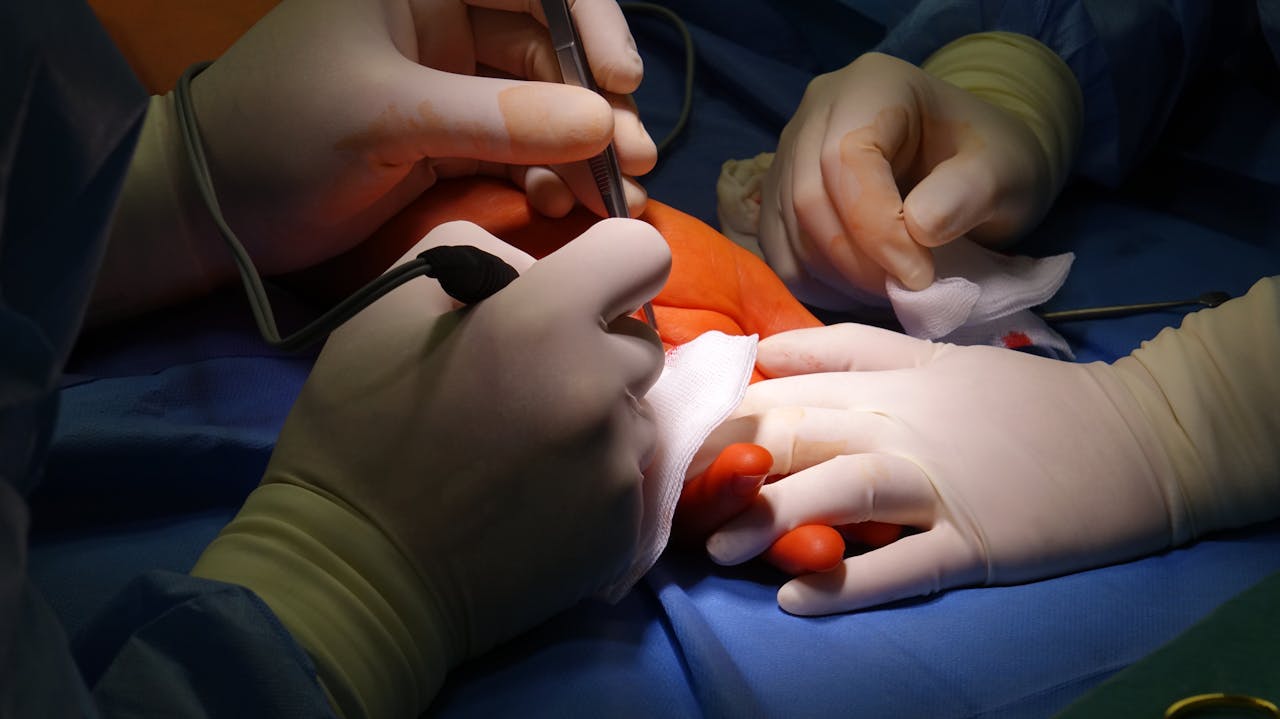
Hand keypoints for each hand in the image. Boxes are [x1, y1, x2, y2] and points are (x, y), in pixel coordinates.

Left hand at [192, 0, 654, 273]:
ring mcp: (451, 82)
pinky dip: (552, 175)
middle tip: (632, 163)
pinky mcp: (452, 138)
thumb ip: (496, 120)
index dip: (590, 22)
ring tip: (614, 200)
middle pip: (551, 45)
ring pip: (546, 104)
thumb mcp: (385, 117)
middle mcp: (443, 19)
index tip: (619, 84)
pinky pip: (524, 147)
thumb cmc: (279, 135)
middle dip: (596, 103)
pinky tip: (565, 205)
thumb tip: (603, 126)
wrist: (215, 213)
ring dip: (585, 149)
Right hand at [286, 216, 666, 643]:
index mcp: (545, 320)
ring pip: (636, 414)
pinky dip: (591, 480)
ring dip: (597, 418)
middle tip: (528, 383)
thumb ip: (482, 255)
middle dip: (595, 350)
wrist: (357, 571)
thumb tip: (540, 272)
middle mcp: (600, 387)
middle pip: (641, 342)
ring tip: (525, 449)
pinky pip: (626, 477)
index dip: (611, 264)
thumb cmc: (359, 426)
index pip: (641, 250)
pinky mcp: (624, 528)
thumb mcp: (390, 302)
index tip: (579, 293)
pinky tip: (533, 497)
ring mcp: (617, 465)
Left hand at [698, 323, 1184, 614]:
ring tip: (722, 548)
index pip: (786, 390)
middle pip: (802, 434)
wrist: (1136, 438)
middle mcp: (906, 426)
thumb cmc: (1025, 402)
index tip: (670, 441)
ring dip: (777, 515)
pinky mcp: (979, 542)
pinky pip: (907, 563)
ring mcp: (943, 485)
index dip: (721, 416)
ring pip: (846, 489)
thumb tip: (764, 350)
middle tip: (671, 497)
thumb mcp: (935, 357)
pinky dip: (853, 580)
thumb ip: (848, 348)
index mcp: (891, 381)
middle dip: (730, 466)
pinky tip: (799, 596)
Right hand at [759, 51, 1053, 304]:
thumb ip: (970, 192)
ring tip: (890, 290)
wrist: (972, 165)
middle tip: (905, 290)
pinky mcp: (779, 196)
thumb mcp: (1006, 170)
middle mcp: (816, 112)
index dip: (876, 227)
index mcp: (872, 86)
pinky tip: (859, 290)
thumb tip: (919, 228)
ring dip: (836, 276)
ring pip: (787, 229)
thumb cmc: (990, 162)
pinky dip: (814, 283)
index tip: (920, 275)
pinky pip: (777, 250)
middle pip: (808, 197)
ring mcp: (789, 154)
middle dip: (855, 259)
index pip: (845, 159)